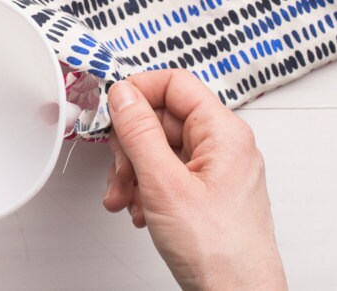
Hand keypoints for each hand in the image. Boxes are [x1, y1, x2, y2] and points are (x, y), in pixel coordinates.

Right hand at [103, 71, 286, 290]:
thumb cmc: (218, 252)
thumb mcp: (164, 184)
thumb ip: (139, 133)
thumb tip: (123, 94)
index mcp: (223, 133)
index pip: (175, 84)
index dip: (140, 90)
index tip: (112, 109)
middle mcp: (221, 146)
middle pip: (162, 118)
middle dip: (130, 144)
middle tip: (120, 168)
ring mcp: (212, 170)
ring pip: (159, 148)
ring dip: (132, 171)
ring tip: (124, 197)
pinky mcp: (203, 192)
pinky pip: (165, 173)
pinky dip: (144, 187)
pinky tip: (137, 210)